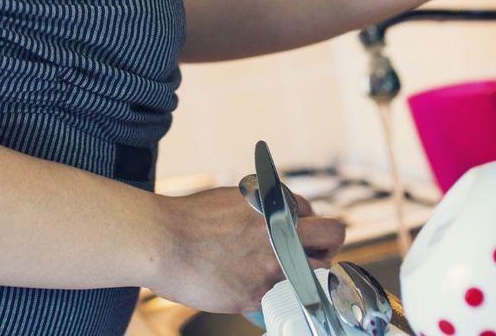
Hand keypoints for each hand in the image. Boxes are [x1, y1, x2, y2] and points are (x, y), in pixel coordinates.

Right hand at [152, 186, 343, 312]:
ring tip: (281, 277)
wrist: (163, 240)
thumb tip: (272, 217)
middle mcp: (281, 231)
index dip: (309, 227)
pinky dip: (271, 296)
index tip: (301, 237)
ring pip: (315, 273)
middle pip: (332, 236)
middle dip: (327, 247)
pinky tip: (251, 289)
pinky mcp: (259, 293)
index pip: (314, 215)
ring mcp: (273, 263)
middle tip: (314, 257)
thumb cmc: (189, 219)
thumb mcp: (233, 199)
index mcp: (274, 203)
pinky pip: (281, 298)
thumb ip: (260, 209)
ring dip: (305, 275)